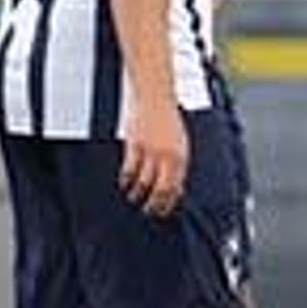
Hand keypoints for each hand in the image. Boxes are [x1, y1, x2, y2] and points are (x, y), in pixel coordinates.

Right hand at [119, 102, 187, 218]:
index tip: (163, 211)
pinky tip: (125, 184)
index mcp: (181, 156)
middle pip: (160, 190)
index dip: (168, 203)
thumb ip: (178, 164)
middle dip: (154, 204)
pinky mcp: (135, 145)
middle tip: (148, 211)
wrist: (156, 96)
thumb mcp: (180, 142)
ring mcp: (151, 151)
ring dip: (138, 194)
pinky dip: (126, 180)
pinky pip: (129, 169)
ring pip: (143, 182)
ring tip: (135, 198)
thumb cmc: (168, 119)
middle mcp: (167, 156)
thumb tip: (176, 188)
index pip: (175, 188)